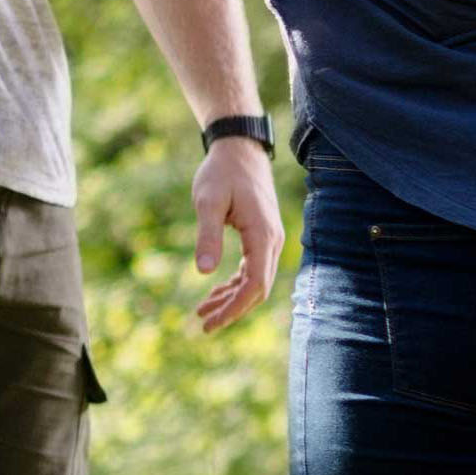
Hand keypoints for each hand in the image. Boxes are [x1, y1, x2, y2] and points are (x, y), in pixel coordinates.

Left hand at [192, 138, 283, 333]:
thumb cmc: (221, 172)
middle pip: (257, 289)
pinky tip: (214, 292)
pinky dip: (234, 284)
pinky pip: (252, 269)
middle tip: (203, 324)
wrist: (238, 149)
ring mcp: (269, 240)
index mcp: (262, 235)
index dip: (234, 308)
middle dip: (232, 310)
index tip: (211, 323)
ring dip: (231, 299)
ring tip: (202, 313)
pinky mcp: (261, 236)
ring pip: (255, 281)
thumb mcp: (208, 201)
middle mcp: (272, 241)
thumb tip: (204, 272)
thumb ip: (207, 235)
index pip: (255, 284)